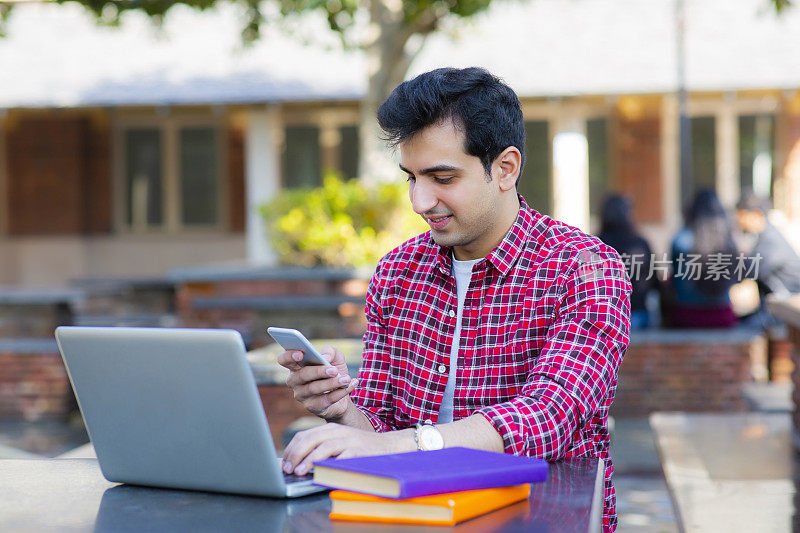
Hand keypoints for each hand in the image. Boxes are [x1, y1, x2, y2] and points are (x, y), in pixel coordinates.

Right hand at [277, 345, 357, 420]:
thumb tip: (324, 357)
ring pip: (315, 388)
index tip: (301, 353)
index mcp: (296, 366)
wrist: (343, 392)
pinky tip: (351, 384)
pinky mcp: (314, 407)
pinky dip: (341, 391)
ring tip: (346, 379)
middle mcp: (295, 382)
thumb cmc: (334, 372)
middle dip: (319, 371)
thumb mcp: (335, 358)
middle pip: (302, 375)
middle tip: (334, 370)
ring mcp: (302, 396)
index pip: (284, 360)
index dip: (289, 356)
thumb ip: (330, 352)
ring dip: (333, 383)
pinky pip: (327, 399)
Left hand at [282, 423, 410, 475]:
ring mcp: (350, 440)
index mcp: (331, 429)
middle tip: (288, 468)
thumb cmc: (361, 449)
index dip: (292, 449)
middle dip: (296, 454)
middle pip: (311, 439)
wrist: (389, 446)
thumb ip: (322, 448)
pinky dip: (330, 464)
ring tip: (300, 471)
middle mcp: (339, 432)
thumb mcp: (340, 443)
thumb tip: (299, 462)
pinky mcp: (360, 451)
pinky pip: (342, 457)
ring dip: (309, 460)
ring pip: (324, 447)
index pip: (304, 435)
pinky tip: (322, 472)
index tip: (284, 463)